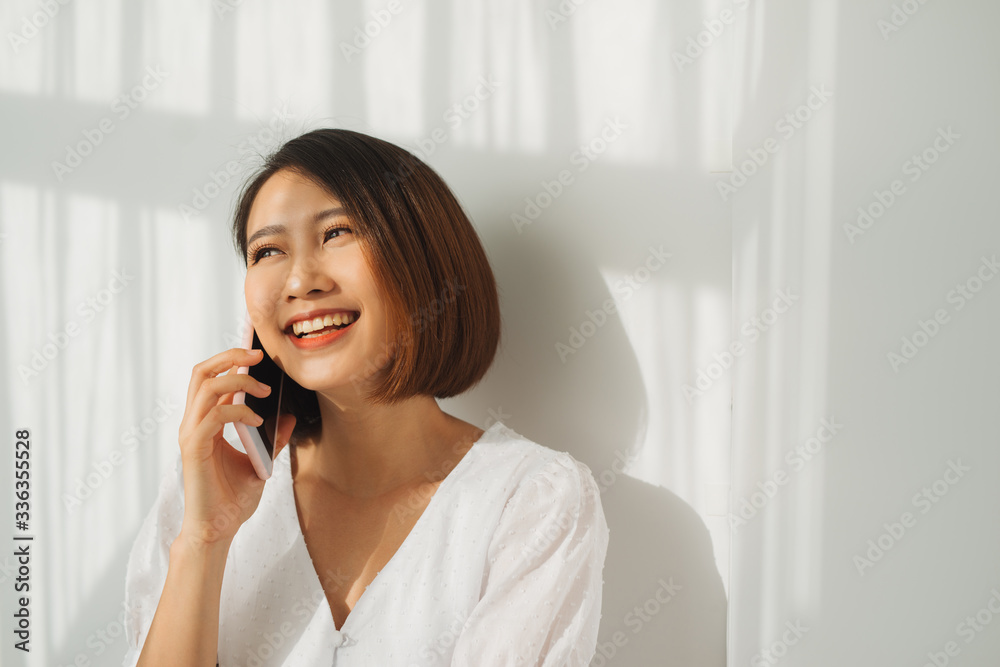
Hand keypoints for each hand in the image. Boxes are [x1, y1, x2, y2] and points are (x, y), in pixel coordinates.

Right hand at [175, 347, 296, 547]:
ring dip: (238, 381)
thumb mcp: (260, 461)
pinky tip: (255, 421)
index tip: (256, 353)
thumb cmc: (232, 499)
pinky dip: (238, 411)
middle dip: (230, 357)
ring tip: (262, 391)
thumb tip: (287, 416)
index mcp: (204, 422)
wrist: (218, 530)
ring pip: (206, 387)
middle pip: (201, 373)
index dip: (229, 359)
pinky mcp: (194, 448)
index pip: (209, 378)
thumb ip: (271, 438)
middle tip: (258, 357)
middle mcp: (193, 424)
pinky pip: (214, 415)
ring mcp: (191, 434)